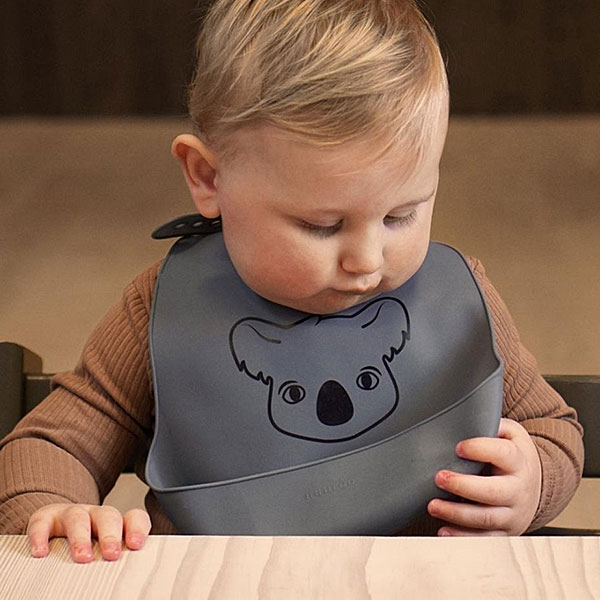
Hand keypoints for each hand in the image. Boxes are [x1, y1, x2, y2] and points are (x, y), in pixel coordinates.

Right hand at [27, 504, 150, 561]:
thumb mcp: (102, 550)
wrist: (54, 525)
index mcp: (115, 523)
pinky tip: (41, 552)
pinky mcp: (46, 518)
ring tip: (83, 557)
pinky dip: (41, 537)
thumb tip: (125, 587)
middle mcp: (95, 516)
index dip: (137, 528)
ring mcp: (71, 514)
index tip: (136, 545)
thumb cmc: (86, 544)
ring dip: (81, 538)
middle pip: (108, 516)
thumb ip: (116, 562)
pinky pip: (42, 523)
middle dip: (110, 535)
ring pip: (78, 518)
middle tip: (112, 554)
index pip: (133, 517)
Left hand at [427, 418, 541, 535]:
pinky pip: (484, 540)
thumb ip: (489, 422)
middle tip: (439, 477)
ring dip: (456, 514)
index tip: (458, 447)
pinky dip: (462, 538)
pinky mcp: (504, 532)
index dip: (480, 449)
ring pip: (485, 518)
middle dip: (464, 486)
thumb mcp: (509, 433)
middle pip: (493, 492)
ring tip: (433, 505)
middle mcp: (517, 490)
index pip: (502, 454)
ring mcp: (512, 513)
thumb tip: (463, 408)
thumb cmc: (512, 454)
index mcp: (518, 461)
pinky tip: (443, 532)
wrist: (535, 484)